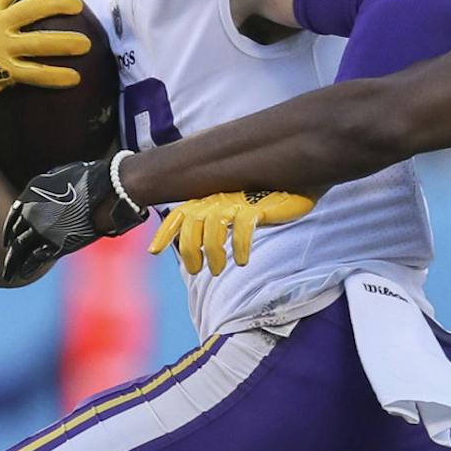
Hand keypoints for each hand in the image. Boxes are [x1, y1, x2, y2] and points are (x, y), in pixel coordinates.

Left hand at [0, 156, 146, 284]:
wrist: (109, 188)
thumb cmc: (92, 179)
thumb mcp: (63, 174)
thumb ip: (51, 187)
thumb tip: (51, 192)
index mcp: (31, 195)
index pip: (13, 216)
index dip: (9, 230)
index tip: (7, 240)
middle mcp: (31, 213)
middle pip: (14, 236)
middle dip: (11, 249)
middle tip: (9, 260)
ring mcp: (42, 230)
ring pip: (19, 250)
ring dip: (12, 264)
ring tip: (7, 274)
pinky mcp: (57, 244)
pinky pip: (35, 259)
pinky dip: (27, 267)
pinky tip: (23, 274)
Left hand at [148, 191, 315, 276]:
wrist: (296, 179)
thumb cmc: (267, 197)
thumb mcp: (239, 208)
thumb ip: (221, 220)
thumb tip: (205, 246)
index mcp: (211, 198)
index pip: (181, 214)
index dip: (165, 232)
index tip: (153, 251)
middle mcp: (219, 198)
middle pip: (192, 224)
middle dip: (189, 249)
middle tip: (196, 270)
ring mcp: (238, 201)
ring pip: (213, 227)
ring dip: (213, 252)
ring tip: (217, 270)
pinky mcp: (257, 206)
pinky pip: (242, 228)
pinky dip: (240, 246)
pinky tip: (243, 260)